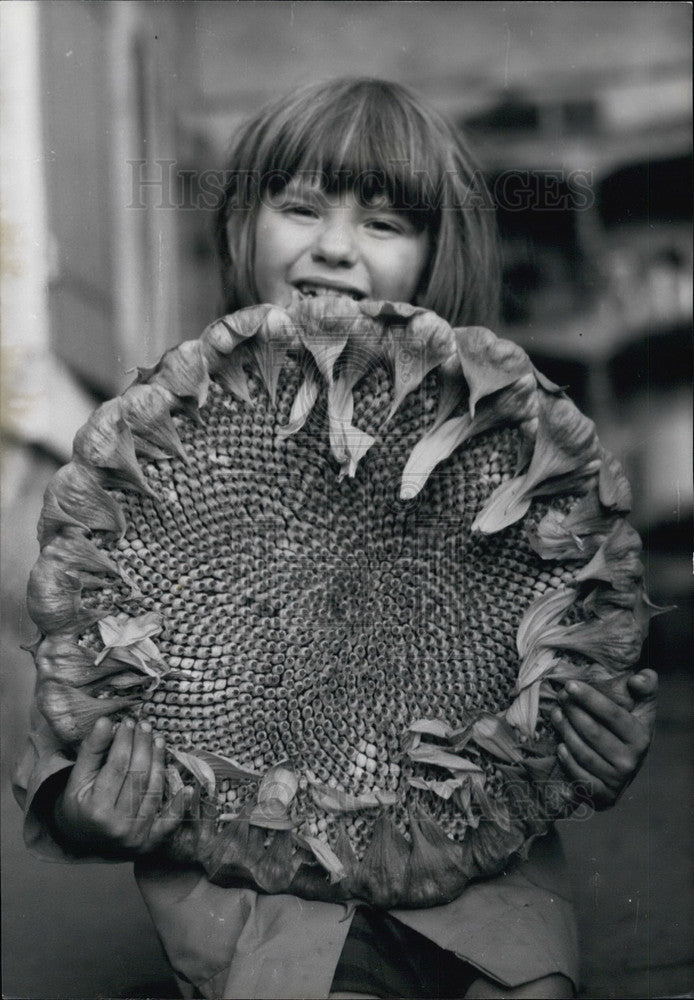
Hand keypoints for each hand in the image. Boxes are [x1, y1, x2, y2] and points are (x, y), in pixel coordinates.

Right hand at [54, 716, 190, 857]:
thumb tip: (106, 721)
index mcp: (95, 809)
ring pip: (153, 791)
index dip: (124, 740)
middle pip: (137, 776)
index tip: (127, 722)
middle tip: (145, 726)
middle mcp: (116, 826)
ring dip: (159, 762)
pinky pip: (169, 823)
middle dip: (143, 746)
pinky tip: (188, 787)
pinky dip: (179, 805)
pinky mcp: (150, 843)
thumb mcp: (77, 777)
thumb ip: (92, 750)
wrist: (81, 840)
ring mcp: (136, 837)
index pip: (117, 766)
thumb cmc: (80, 803)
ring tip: (158, 740)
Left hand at [551, 669, 657, 810]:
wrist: (626, 768)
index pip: (613, 715)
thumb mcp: (642, 707)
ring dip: (565, 731)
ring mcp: (617, 779)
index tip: (570, 685)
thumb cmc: (630, 728)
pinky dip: (568, 761)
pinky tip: (560, 746)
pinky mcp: (604, 795)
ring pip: (583, 753)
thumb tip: (636, 679)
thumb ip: (645, 686)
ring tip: (555, 714)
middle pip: (594, 733)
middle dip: (573, 712)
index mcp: (641, 736)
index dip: (590, 699)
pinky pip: (581, 777)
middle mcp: (631, 760)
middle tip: (560, 697)